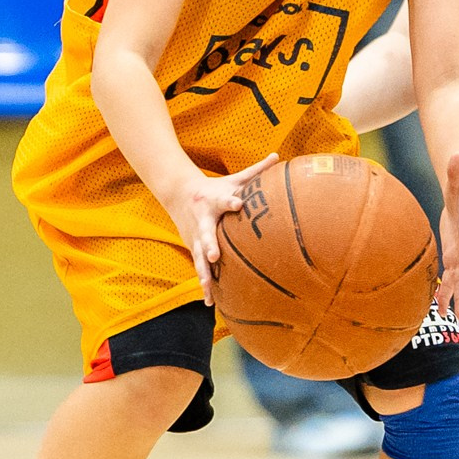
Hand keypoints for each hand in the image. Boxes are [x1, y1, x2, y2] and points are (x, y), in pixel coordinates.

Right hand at [175, 154, 278, 292]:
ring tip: (208, 288)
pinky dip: (205, 284)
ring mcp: (197, 237)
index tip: (239, 203)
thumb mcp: (234, 179)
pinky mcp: (194, 249)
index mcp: (215, 201)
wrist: (179, 194)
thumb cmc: (215, 188)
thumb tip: (279, 156)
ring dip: (204, 272)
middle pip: (207, 234)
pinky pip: (200, 269)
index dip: (232, 201)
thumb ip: (256, 171)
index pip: (225, 199)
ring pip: (199, 257)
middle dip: (209, 245)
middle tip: (214, 255)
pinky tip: (210, 302)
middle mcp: (204, 221)